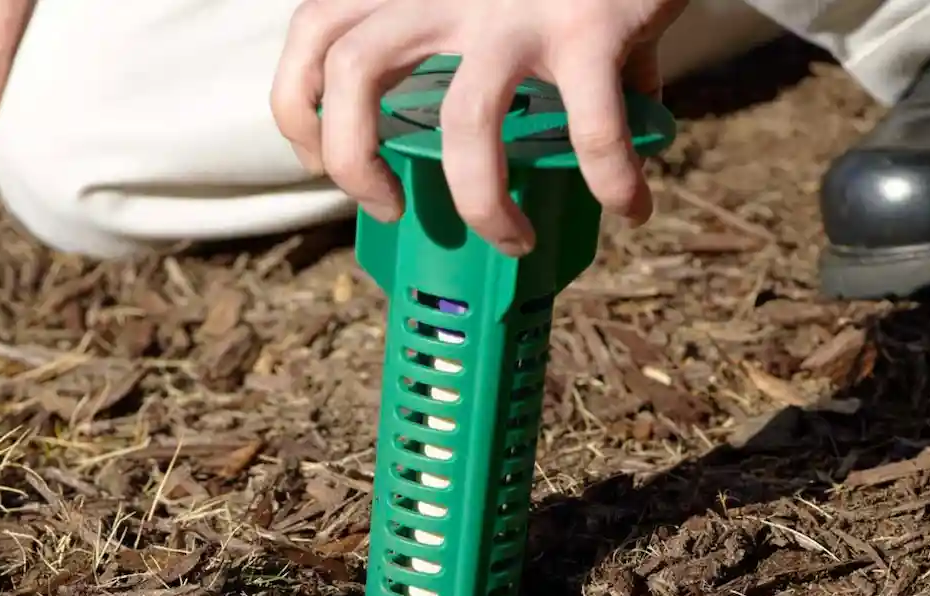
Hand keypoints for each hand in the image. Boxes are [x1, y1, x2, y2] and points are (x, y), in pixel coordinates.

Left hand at [271, 0, 683, 256]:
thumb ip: (504, 53)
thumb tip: (546, 139)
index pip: (315, 33)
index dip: (298, 105)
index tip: (320, 160)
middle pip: (352, 70)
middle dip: (354, 161)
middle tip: (387, 208)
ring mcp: (514, 10)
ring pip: (463, 118)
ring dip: (479, 199)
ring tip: (513, 239)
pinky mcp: (587, 27)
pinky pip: (590, 124)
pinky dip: (610, 178)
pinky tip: (631, 204)